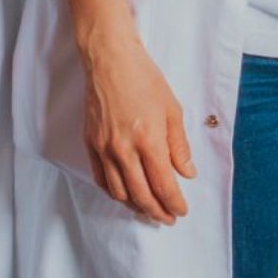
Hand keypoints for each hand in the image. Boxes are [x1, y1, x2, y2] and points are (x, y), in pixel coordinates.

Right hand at [80, 26, 195, 223]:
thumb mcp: (172, 110)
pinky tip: (125, 194)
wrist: (110, 60)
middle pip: (142, 195)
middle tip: (168, 218)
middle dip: (157, 211)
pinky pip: (101, 178)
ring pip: (119, 192)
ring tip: (148, 208)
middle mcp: (124, 150)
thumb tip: (187, 173)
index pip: (164, 185)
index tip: (181, 210)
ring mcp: (104, 148)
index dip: (174, 203)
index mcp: (149, 141)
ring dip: (136, 205)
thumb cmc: (144, 79)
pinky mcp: (90, 143)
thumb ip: (179, 146)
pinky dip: (114, 192)